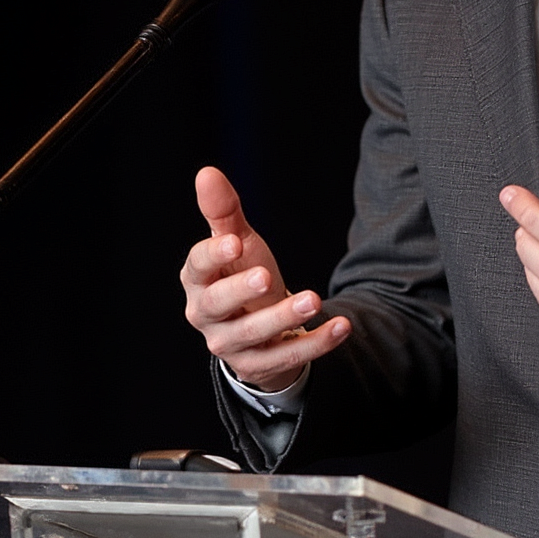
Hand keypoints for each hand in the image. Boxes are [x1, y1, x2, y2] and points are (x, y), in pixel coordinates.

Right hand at [181, 167, 349, 392]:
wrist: (259, 327)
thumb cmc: (242, 273)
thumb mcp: (237, 243)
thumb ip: (224, 212)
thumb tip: (207, 172)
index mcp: (197, 281)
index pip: (197, 267)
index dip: (213, 255)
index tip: (235, 240)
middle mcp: (205, 315)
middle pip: (217, 304)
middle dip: (241, 291)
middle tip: (266, 276)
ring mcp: (230, 345)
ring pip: (253, 334)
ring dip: (284, 317)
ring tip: (314, 299)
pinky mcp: (258, 365)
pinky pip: (288, 356)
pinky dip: (317, 343)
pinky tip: (341, 325)